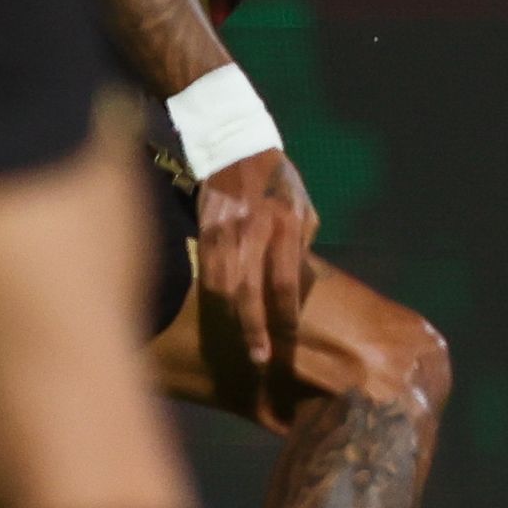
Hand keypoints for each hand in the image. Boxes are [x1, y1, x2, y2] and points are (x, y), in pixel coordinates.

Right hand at [190, 146, 318, 379]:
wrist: (235, 147)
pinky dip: (214, 298)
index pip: (283, 282)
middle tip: (261, 360)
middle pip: (250, 292)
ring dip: (232, 320)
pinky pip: (206, 272)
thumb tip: (296, 285)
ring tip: (241, 345)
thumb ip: (301, 245)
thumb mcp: (304, 208)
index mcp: (286, 225)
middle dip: (254, 330)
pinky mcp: (204, 229)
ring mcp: (225, 231)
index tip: (287, 340)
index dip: (284, 316)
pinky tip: (221, 314)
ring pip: (223, 287)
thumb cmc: (279, 181)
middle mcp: (255, 231)